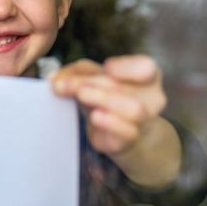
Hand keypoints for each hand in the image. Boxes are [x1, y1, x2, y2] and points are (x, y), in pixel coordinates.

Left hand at [51, 55, 165, 154]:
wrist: (118, 133)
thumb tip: (54, 78)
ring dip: (102, 99)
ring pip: (132, 108)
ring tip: (81, 95)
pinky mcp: (131, 139)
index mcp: (146, 77)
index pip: (146, 67)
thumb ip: (76, 72)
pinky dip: (111, 122)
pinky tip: (96, 117)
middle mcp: (152, 97)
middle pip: (121, 86)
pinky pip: (127, 131)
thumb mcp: (92, 79)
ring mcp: (144, 120)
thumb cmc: (106, 98)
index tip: (106, 67)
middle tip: (62, 85)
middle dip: (88, 82)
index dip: (126, 67)